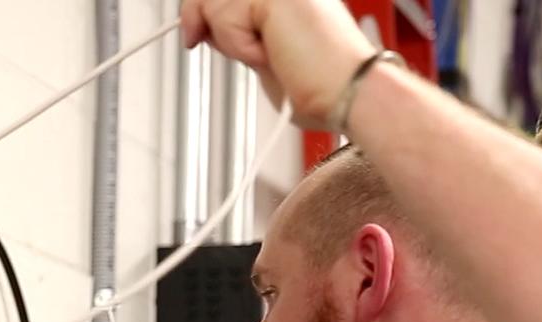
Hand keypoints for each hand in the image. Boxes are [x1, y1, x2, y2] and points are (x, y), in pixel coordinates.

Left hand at [180, 0, 377, 128]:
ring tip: (272, 55)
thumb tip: (198, 24)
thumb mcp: (261, 51)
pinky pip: (223, 20)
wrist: (348, 93)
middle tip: (248, 52)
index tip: (193, 32)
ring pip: (211, 5)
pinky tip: (274, 54)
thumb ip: (235, 30)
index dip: (201, 10)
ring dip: (232, 43)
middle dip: (206, 23)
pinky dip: (240, 47)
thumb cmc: (319, 84)